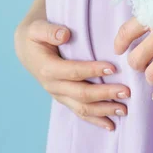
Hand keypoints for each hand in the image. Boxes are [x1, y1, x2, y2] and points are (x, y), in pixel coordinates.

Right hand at [15, 16, 130, 130]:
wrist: (27, 49)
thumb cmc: (35, 36)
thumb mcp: (37, 28)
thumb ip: (49, 31)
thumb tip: (64, 35)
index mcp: (47, 68)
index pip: (73, 72)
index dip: (92, 71)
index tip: (113, 68)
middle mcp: (53, 86)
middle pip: (81, 94)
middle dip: (104, 94)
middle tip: (126, 91)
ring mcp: (59, 95)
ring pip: (82, 107)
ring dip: (104, 110)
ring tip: (124, 108)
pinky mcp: (65, 99)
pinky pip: (80, 112)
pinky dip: (96, 120)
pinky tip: (111, 125)